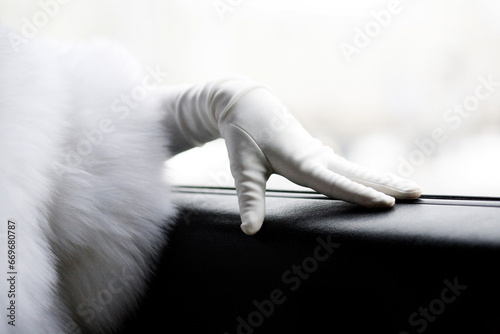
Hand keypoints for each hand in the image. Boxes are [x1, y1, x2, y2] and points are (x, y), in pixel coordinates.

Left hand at [163, 77, 421, 234]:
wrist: (248, 106)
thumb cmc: (243, 137)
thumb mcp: (244, 169)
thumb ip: (249, 199)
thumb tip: (249, 231)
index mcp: (301, 161)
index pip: (334, 182)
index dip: (359, 194)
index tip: (385, 203)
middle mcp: (317, 157)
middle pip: (357, 173)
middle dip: (387, 184)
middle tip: (417, 195)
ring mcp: (320, 154)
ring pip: (357, 169)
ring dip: (384, 179)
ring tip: (411, 189)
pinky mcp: (318, 154)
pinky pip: (348, 168)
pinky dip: (368, 176)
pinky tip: (379, 183)